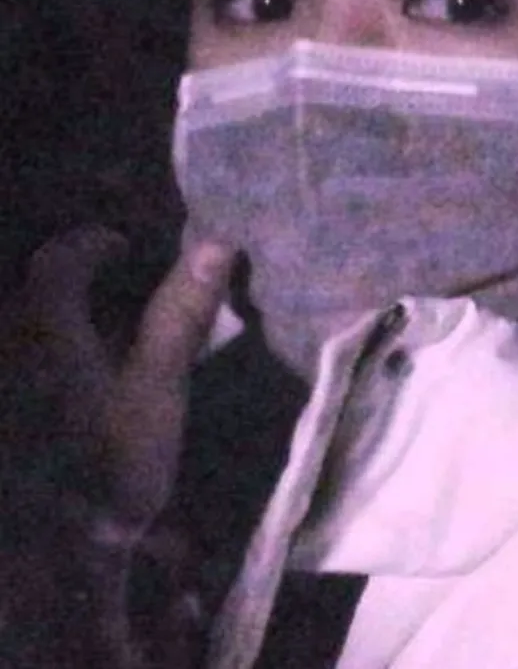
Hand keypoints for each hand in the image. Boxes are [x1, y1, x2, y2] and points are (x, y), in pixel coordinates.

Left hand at [4, 224, 233, 665]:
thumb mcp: (157, 387)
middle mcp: (11, 342)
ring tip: (107, 340)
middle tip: (124, 294)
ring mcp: (7, 376)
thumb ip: (179, 315)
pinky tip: (81, 385)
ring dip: (67, 321)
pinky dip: (52, 357)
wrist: (51, 553)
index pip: (63, 257)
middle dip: (80, 282)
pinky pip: (27, 361)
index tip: (126, 250)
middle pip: (40, 289)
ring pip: (29, 327)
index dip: (95, 245)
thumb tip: (216, 246)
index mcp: (46, 325)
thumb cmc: (106, 464)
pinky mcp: (13, 408)